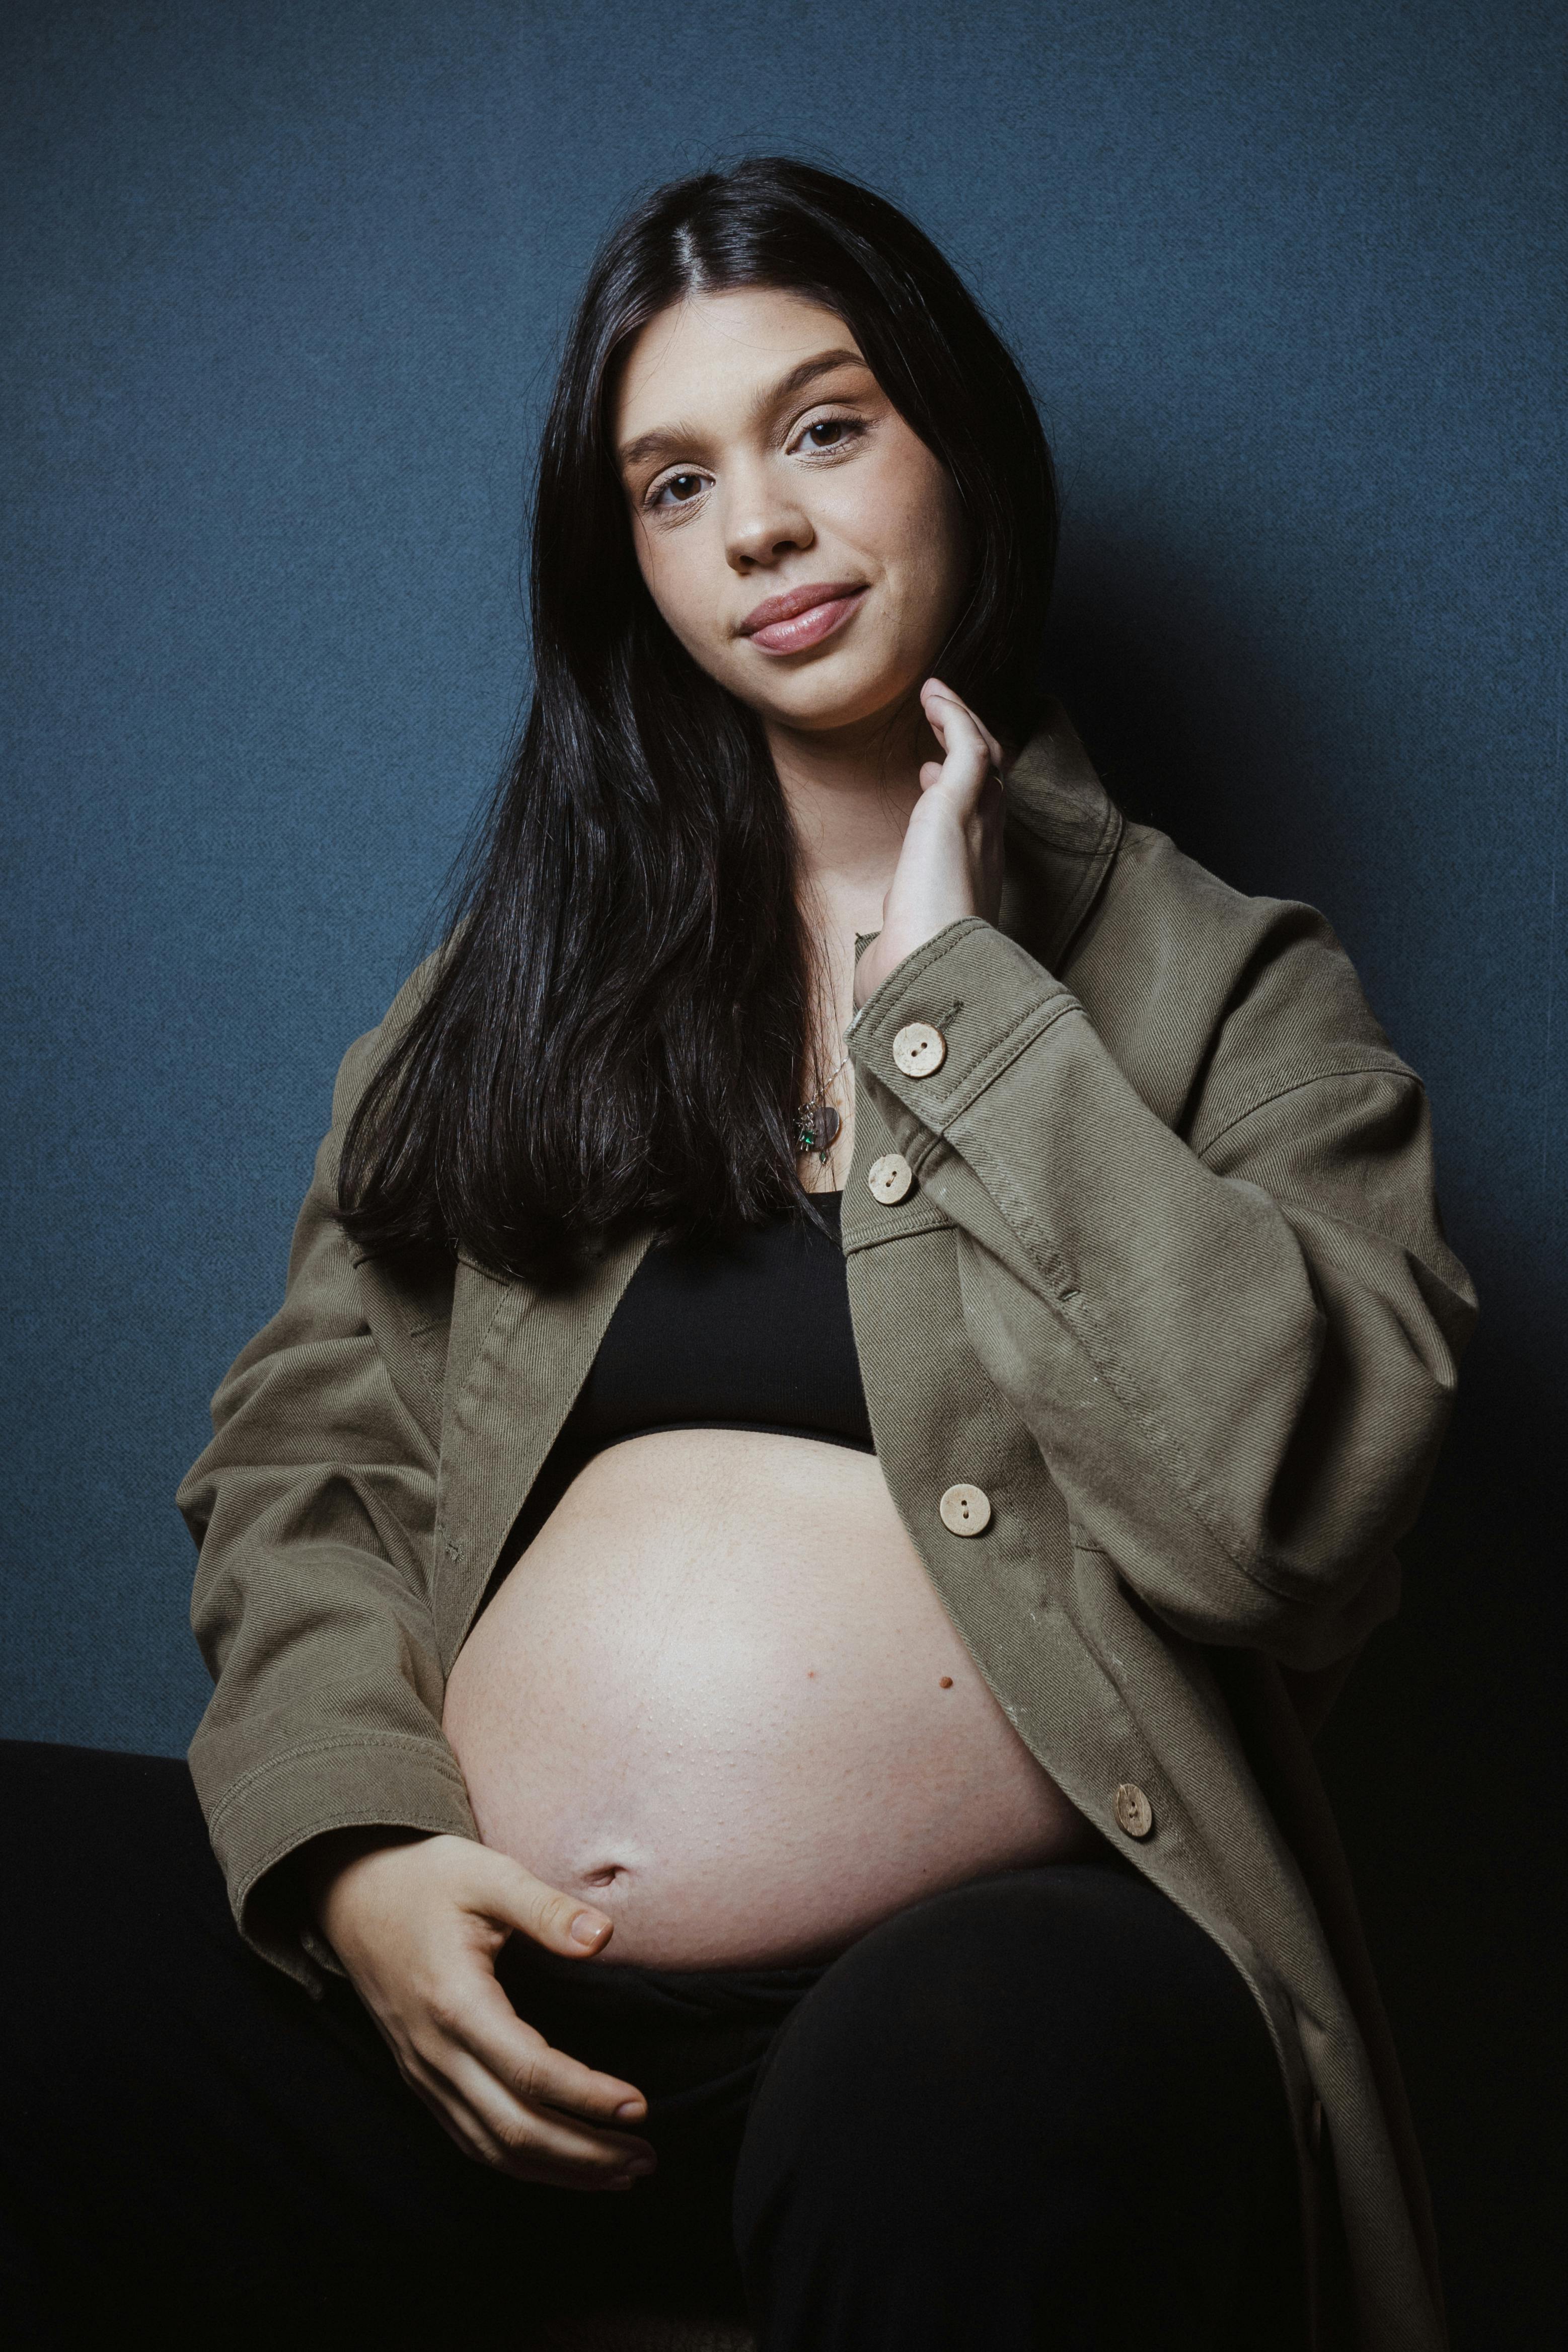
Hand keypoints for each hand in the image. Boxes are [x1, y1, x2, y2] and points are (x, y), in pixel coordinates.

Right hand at [307, 1829, 656, 2190]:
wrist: (354, 1891)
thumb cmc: (427, 1878)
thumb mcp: (488, 1874)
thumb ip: (546, 1908)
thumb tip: (604, 1935)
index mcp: (454, 2001)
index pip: (529, 2071)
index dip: (587, 2097)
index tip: (639, 2108)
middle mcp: (434, 2051)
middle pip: (513, 2128)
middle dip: (585, 2153)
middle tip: (646, 2157)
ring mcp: (423, 2071)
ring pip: (491, 2148)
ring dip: (559, 2169)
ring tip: (621, 2172)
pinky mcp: (421, 2077)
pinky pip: (470, 2139)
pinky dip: (521, 2162)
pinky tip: (563, 2162)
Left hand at [852, 679, 1005, 1008]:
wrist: (927, 974)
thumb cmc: (912, 977)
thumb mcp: (901, 957)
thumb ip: (893, 951)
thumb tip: (875, 971)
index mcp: (972, 884)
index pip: (976, 824)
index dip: (958, 793)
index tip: (929, 776)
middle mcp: (984, 850)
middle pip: (989, 782)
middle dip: (969, 750)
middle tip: (943, 726)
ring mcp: (978, 825)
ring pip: (985, 756)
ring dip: (962, 722)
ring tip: (937, 698)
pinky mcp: (961, 805)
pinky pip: (968, 743)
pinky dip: (953, 713)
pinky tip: (932, 694)